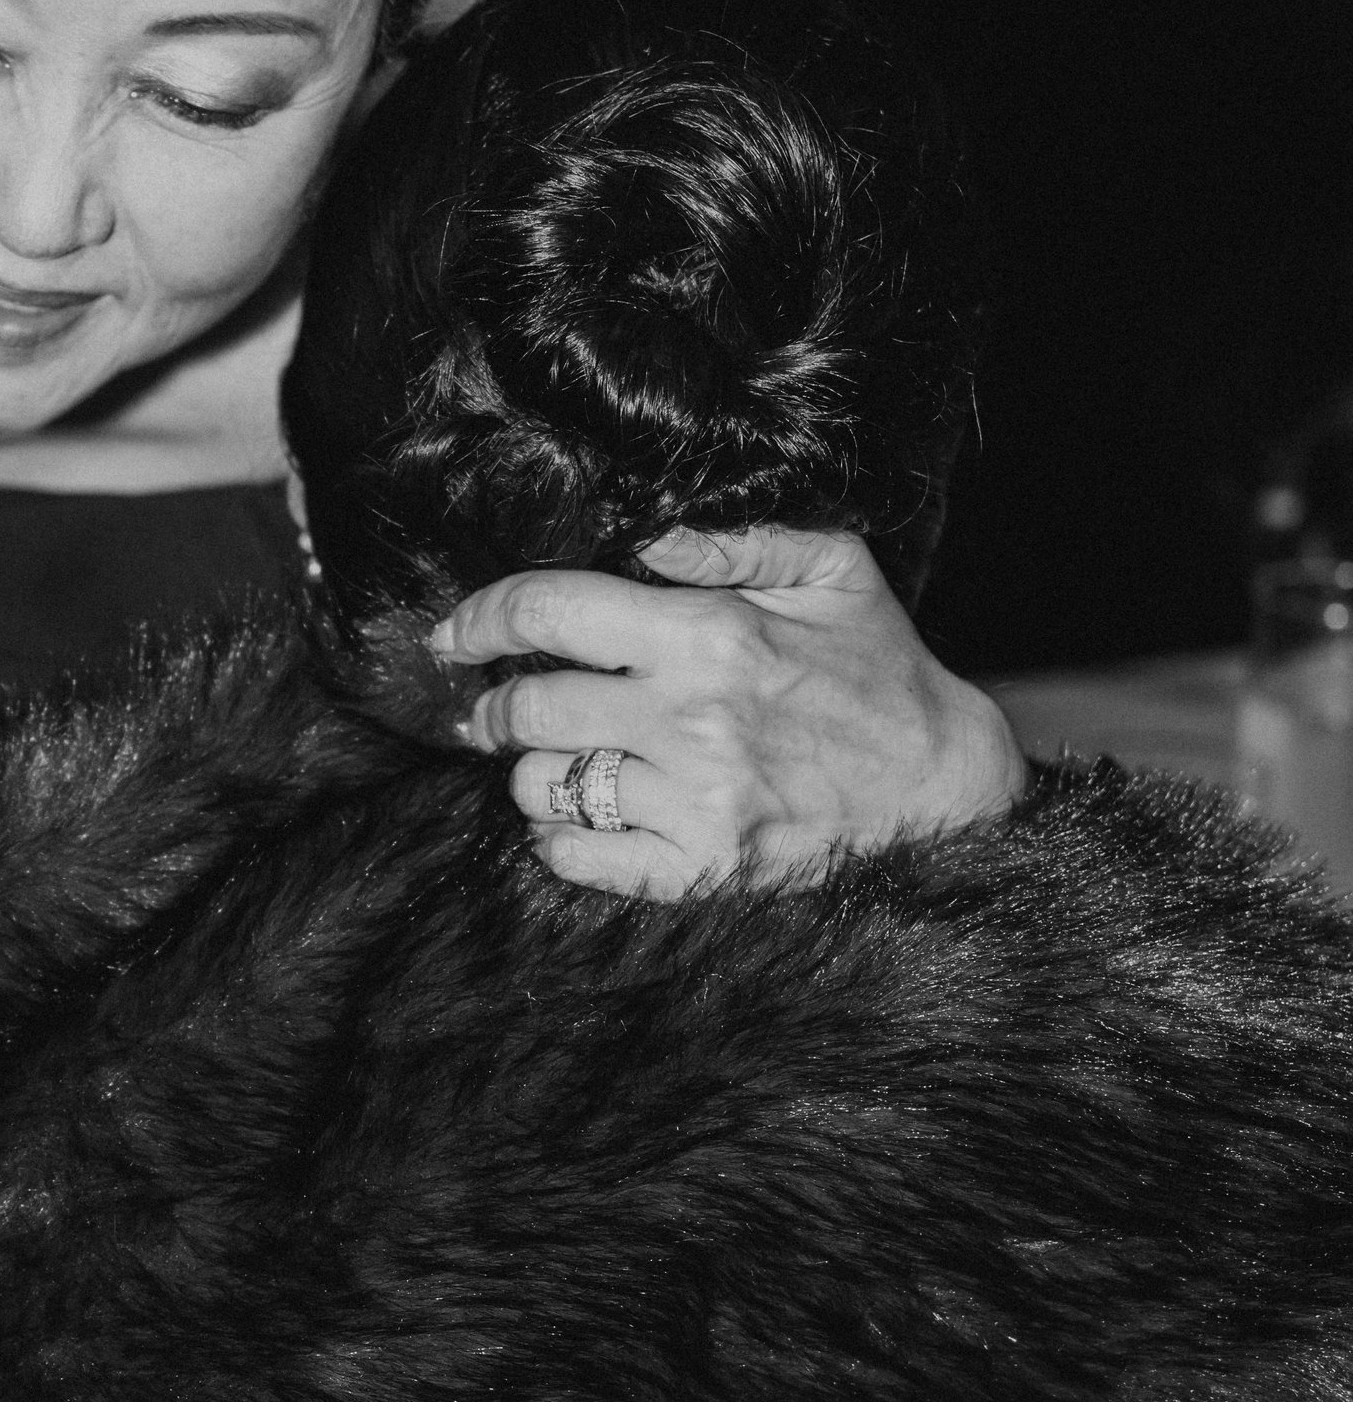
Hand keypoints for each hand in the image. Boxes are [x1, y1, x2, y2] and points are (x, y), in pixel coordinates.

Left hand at [435, 527, 1025, 899]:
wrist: (946, 791)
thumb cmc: (880, 672)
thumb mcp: (831, 572)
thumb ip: (733, 540)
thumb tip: (645, 529)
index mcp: (711, 636)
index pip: (549, 613)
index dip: (481, 618)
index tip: (455, 634)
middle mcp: (691, 721)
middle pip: (526, 709)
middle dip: (493, 706)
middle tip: (494, 707)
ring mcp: (694, 804)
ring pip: (542, 788)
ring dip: (533, 772)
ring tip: (561, 759)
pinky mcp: (699, 872)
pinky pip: (579, 858)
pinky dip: (562, 839)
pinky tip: (586, 817)